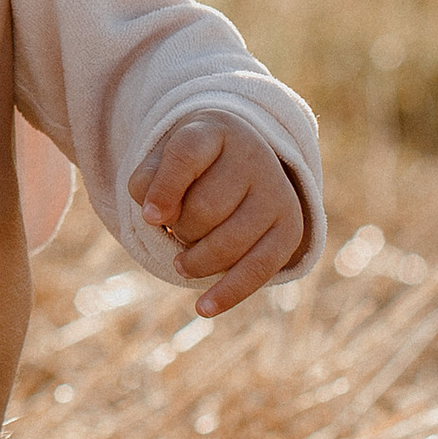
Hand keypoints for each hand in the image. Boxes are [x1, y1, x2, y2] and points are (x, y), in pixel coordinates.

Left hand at [130, 113, 306, 315]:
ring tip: (183, 260)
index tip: (148, 217)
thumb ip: (147, 182)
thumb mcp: (161, 161)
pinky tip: (203, 308)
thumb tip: (156, 217)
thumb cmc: (189, 167)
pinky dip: (228, 292)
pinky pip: (259, 268)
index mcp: (215, 130)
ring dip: (195, 260)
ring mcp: (277, 193)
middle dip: (180, 229)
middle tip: (176, 228)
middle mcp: (254, 157)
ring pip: (227, 242)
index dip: (164, 187)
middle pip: (204, 208)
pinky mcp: (290, 229)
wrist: (242, 161)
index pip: (186, 154)